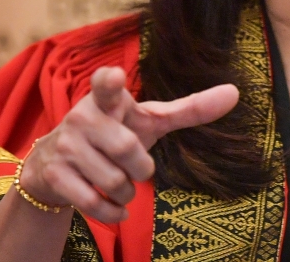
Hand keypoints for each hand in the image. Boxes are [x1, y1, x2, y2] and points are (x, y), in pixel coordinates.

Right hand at [18, 66, 237, 222]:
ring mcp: (66, 146)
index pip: (106, 84)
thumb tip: (236, 93)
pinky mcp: (55, 175)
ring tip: (119, 183)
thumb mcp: (149, 120)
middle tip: (133, 166)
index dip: (110, 81)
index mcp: (108, 99)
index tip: (114, 76)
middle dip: (140, 168)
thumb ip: (189, 109)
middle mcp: (83, 116)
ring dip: (126, 193)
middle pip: (129, 150)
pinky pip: (93, 203)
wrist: (54, 165)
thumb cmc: (114, 134)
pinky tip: (115, 208)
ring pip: (114, 182)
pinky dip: (112, 213)